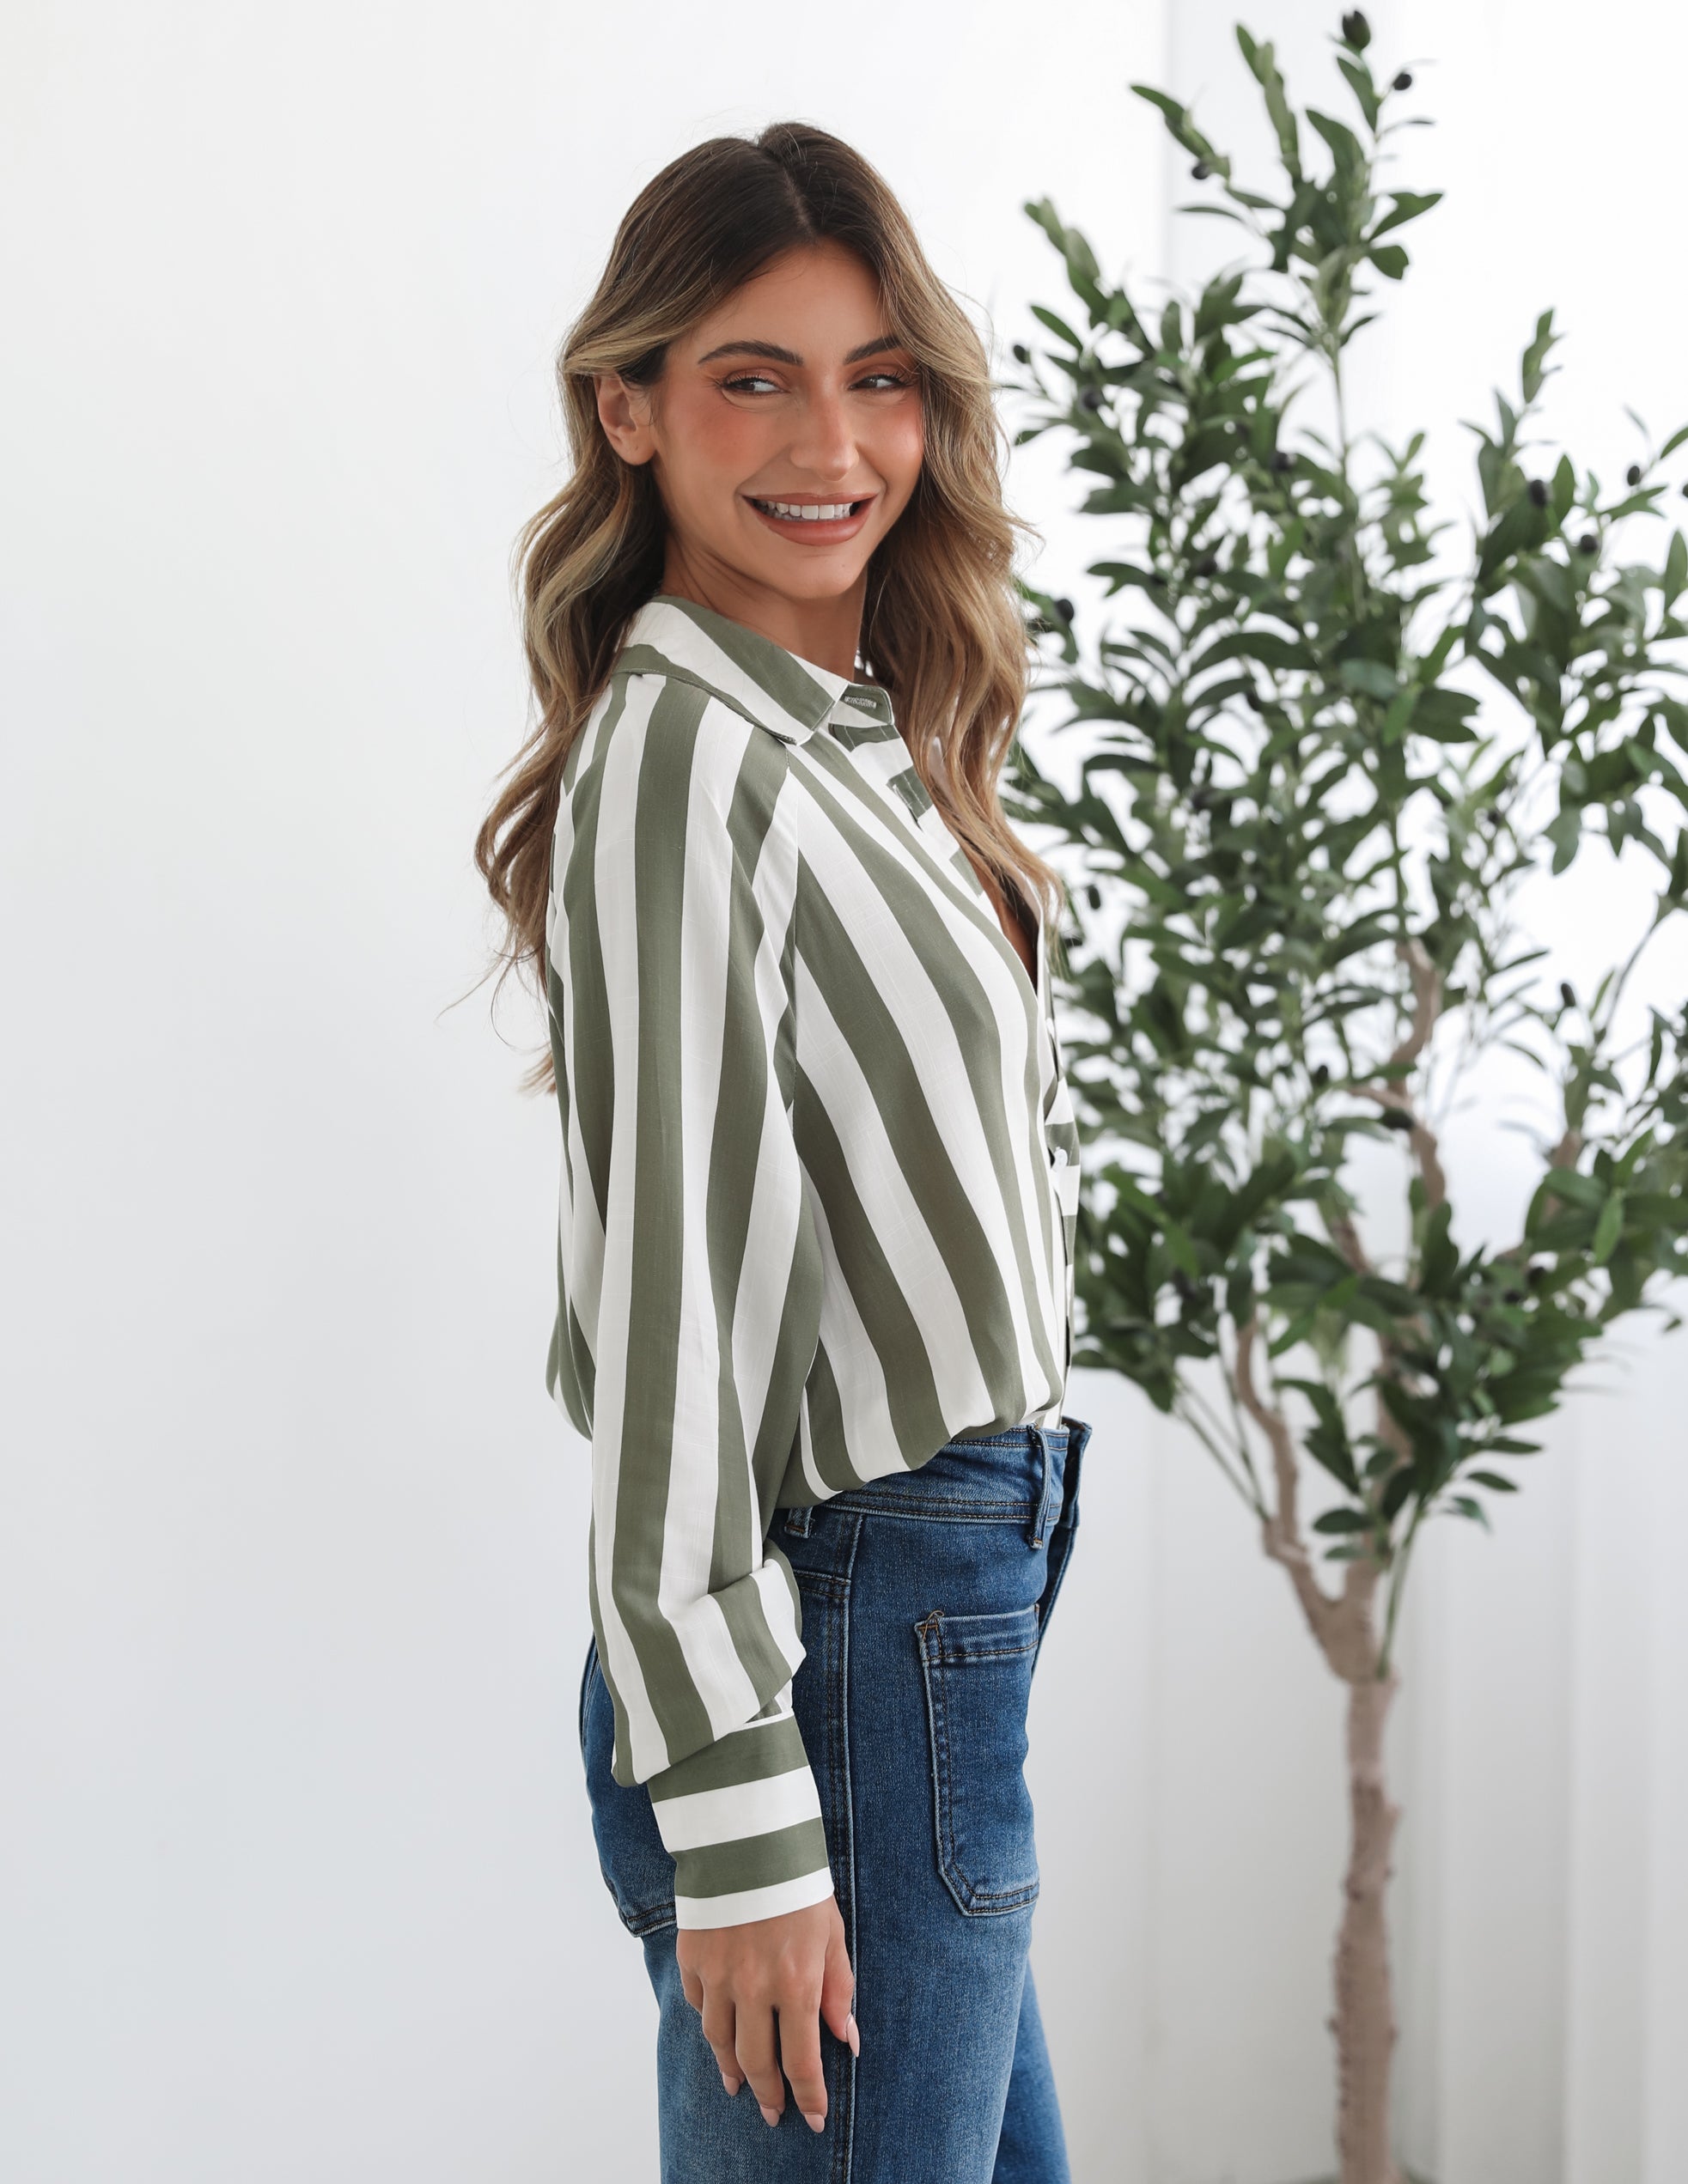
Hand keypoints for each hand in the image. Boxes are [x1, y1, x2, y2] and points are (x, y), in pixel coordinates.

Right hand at [675, 1896, 856, 2132]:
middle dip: (768, 2096)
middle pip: (756, 2062)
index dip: (808, 2096)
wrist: (749, 1837)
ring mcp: (718, 1975)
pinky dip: (710, 2021)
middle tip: (773, 2113)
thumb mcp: (832, 1934)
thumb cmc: (798, 1883)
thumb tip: (846, 2038)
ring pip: (720, 2041)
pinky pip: (698, 2004)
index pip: (802, 2061)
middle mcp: (754, 1989)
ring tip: (739, 2085)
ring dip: (732, 2069)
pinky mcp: (692, 1958)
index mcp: (796, 1984)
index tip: (813, 2117)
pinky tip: (719, 2030)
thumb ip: (838, 1989)